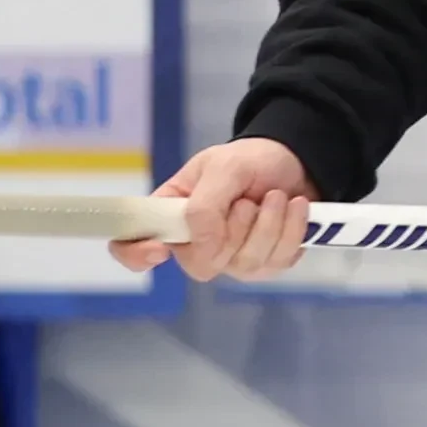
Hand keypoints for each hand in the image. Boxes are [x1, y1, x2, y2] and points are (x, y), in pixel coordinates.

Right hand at [120, 134, 314, 281]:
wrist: (295, 163)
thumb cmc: (249, 162)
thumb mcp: (223, 168)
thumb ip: (205, 206)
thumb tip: (203, 245)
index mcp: (169, 215)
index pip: (131, 246)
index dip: (136, 254)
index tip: (159, 249)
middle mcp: (195, 243)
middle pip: (201, 265)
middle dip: (233, 229)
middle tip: (247, 199)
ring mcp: (231, 259)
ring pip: (245, 264)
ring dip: (268, 224)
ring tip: (276, 196)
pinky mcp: (265, 264)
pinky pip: (277, 262)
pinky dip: (291, 230)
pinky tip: (293, 207)